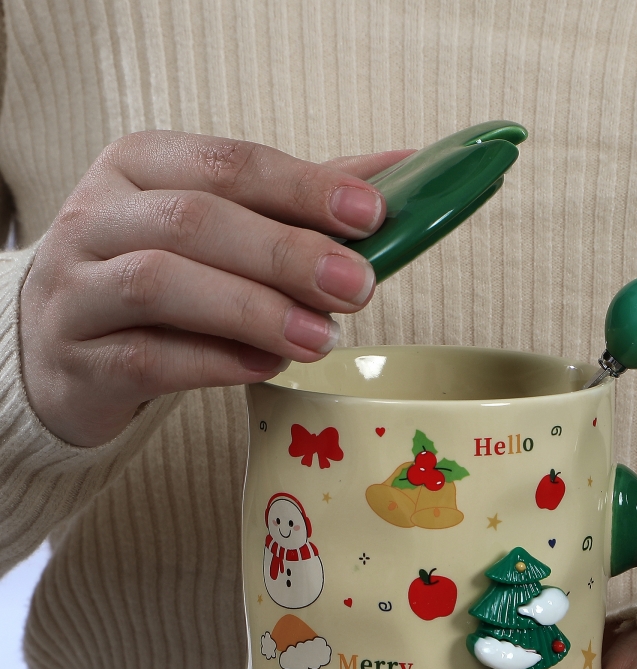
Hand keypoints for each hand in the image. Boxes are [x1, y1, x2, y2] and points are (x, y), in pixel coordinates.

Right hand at [19, 130, 412, 446]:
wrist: (68, 347)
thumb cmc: (162, 275)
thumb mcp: (220, 226)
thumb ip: (298, 202)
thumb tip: (398, 171)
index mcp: (139, 166)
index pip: (228, 164)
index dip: (303, 187)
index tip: (372, 214)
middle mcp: (96, 218)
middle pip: (195, 220)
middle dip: (288, 253)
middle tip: (358, 287)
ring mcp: (75, 290)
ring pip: (161, 286)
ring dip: (255, 311)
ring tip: (321, 338)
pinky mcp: (76, 361)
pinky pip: (147, 359)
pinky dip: (216, 362)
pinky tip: (268, 366)